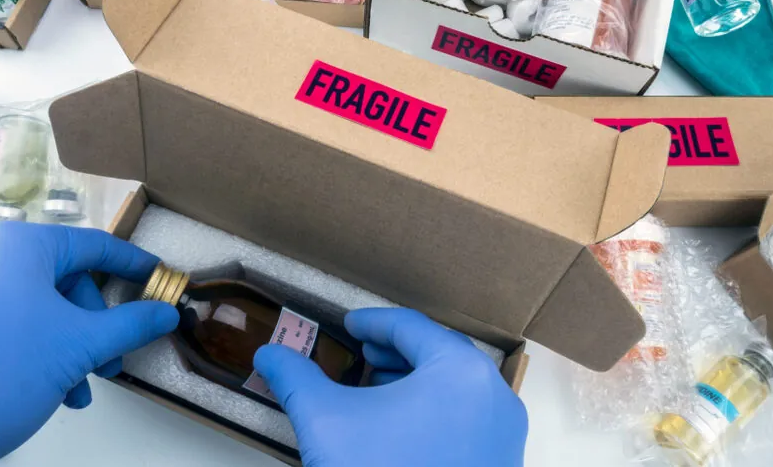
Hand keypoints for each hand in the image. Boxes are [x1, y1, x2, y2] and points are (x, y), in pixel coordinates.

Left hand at [0, 222, 178, 466]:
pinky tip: (38, 390)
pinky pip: (0, 321)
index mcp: (19, 245)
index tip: (161, 284)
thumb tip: (165, 311)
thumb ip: (129, 325)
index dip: (135, 266)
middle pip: (64, 280)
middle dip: (94, 326)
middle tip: (107, 365)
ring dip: (64, 346)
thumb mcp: (77, 349)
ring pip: (33, 306)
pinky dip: (28, 349)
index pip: (95, 245)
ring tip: (72, 391)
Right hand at [254, 308, 527, 466]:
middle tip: (363, 352)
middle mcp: (493, 394)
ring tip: (376, 392)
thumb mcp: (327, 422)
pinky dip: (434, 410)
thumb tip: (269, 355)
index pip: (411, 326)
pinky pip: (467, 418)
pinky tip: (399, 430)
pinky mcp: (502, 462)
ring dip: (414, 381)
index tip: (349, 323)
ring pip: (455, 386)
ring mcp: (504, 432)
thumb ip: (296, 379)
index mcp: (459, 369)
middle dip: (395, 351)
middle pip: (438, 352)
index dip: (373, 321)